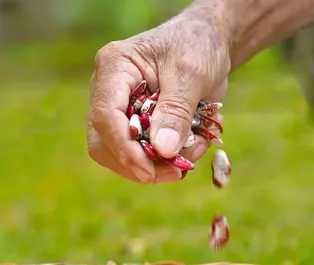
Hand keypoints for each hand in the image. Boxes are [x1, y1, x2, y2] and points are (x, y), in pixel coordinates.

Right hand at [87, 14, 230, 182]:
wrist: (209, 43)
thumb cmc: (197, 45)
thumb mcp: (191, 73)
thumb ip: (176, 111)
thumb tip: (162, 150)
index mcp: (114, 68)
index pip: (105, 116)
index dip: (124, 148)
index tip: (150, 170)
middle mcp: (109, 92)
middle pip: (103, 143)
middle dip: (137, 165)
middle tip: (175, 172)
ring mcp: (120, 112)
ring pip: (118, 156)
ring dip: (154, 168)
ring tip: (191, 156)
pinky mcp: (136, 127)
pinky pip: (140, 156)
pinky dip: (166, 162)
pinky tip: (193, 148)